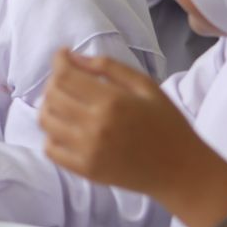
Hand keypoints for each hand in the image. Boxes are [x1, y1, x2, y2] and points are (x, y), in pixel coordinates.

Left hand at [40, 48, 226, 200]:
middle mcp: (95, 126)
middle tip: (67, 80)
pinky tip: (66, 130)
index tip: (62, 55)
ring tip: (65, 103)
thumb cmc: (167, 123)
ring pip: (46, 121)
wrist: (180, 170)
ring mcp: (88, 151)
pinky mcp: (86, 171)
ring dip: (49, 107)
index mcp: (112, 101)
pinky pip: (50, 150)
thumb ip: (109, 67)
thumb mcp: (146, 86)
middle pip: (52, 96)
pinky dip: (51, 136)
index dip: (58, 61)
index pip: (65, 76)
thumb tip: (73, 57)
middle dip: (54, 82)